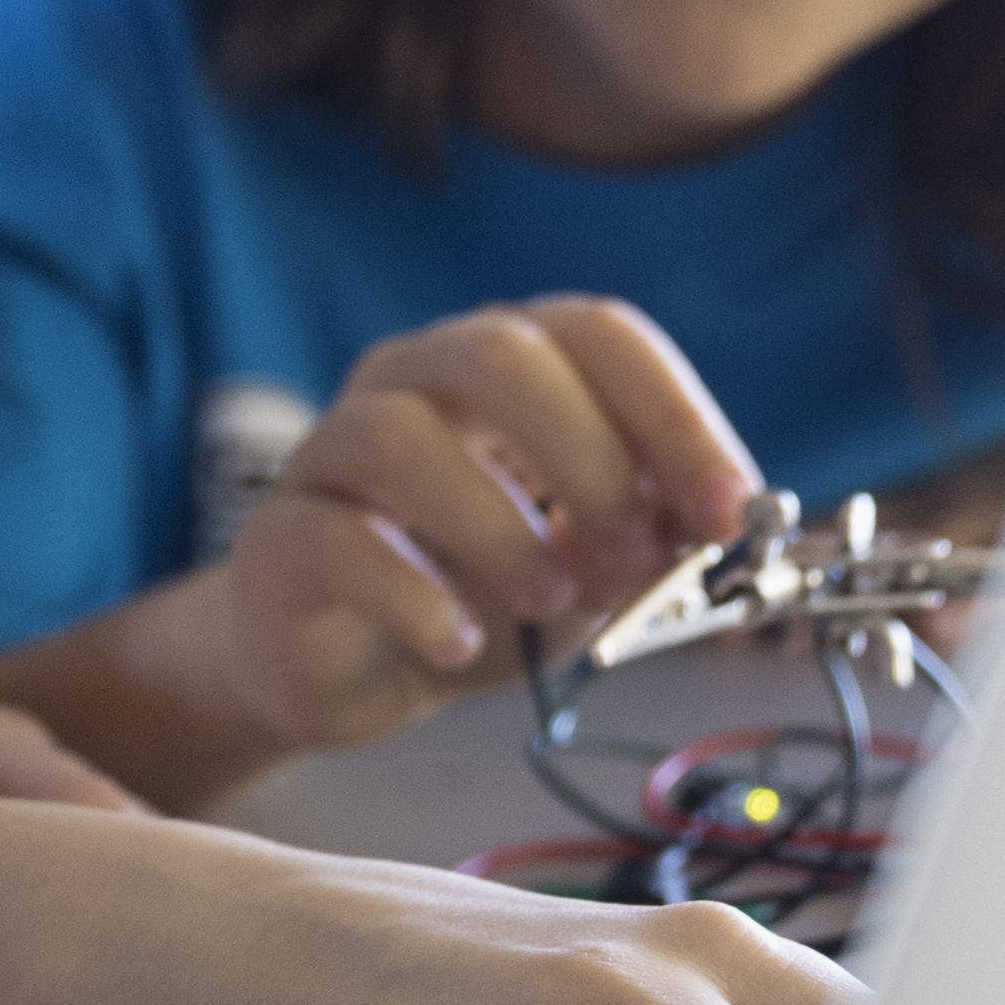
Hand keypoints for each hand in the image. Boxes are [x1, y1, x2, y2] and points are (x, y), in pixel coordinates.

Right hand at [210, 298, 767, 755]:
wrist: (345, 672)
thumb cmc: (478, 595)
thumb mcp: (590, 568)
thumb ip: (651, 536)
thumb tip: (720, 523)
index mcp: (502, 365)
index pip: (597, 333)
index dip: (674, 415)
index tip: (728, 511)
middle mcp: (410, 379)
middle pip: (499, 354)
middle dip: (589, 461)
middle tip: (627, 561)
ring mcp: (330, 451)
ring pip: (401, 435)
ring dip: (502, 526)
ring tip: (548, 603)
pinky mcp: (276, 539)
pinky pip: (334, 541)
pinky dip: (415, 596)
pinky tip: (459, 643)